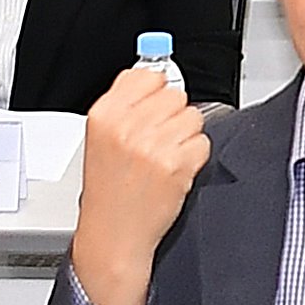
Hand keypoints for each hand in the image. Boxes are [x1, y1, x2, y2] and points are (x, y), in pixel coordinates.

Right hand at [70, 55, 215, 304]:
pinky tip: (174, 171)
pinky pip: (203, 143)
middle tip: (157, 142)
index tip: (151, 107)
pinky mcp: (176, 165)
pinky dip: (194, 157)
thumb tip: (158, 71)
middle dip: (172, 117)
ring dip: (185, 137)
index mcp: (105, 115)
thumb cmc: (109, 189)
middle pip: (175, 95)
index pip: (147, 75)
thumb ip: (127, 102)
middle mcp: (127, 127)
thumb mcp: (102, 138)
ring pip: (192, 117)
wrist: (113, 234)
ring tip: (164, 158)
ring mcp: (152, 146)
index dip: (155, 93)